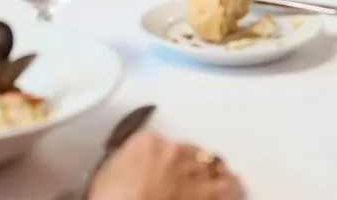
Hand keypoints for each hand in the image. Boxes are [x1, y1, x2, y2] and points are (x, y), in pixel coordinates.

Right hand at [89, 130, 242, 199]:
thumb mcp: (105, 177)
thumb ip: (122, 164)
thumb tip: (125, 171)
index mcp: (146, 143)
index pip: (156, 143)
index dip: (158, 159)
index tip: (155, 170)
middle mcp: (175, 151)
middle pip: (188, 151)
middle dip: (185, 165)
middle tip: (178, 182)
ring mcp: (196, 172)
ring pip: (213, 164)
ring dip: (211, 174)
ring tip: (210, 185)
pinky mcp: (212, 194)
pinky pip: (231, 186)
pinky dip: (231, 188)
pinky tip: (230, 192)